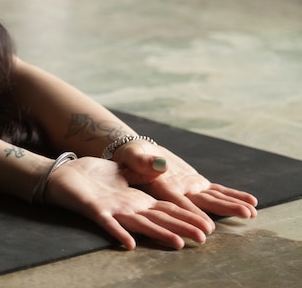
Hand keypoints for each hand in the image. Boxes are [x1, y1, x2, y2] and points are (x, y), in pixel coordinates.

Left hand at [43, 157, 211, 249]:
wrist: (66, 172)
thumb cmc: (95, 174)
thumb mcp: (125, 166)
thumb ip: (144, 167)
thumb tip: (163, 165)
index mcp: (138, 198)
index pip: (170, 208)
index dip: (189, 216)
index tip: (210, 224)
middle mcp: (130, 207)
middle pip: (161, 219)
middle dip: (183, 228)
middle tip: (205, 239)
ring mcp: (113, 209)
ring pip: (140, 224)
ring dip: (159, 234)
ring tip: (177, 245)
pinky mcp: (94, 209)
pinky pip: (107, 224)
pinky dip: (118, 233)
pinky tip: (128, 244)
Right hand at [114, 142, 258, 227]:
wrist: (137, 155)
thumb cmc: (130, 156)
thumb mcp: (134, 156)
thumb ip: (144, 162)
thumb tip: (161, 164)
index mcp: (159, 188)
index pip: (177, 203)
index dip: (191, 214)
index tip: (205, 226)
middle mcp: (177, 193)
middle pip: (199, 205)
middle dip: (219, 212)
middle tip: (240, 217)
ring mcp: (189, 189)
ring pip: (212, 199)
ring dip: (231, 205)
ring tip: (251, 212)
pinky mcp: (196, 183)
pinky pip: (217, 191)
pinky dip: (232, 195)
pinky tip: (250, 202)